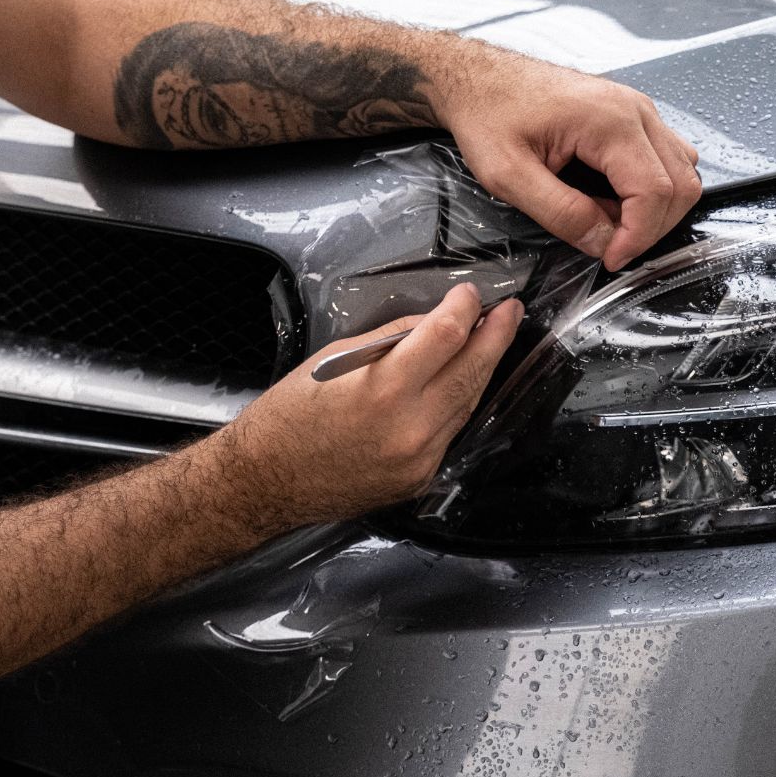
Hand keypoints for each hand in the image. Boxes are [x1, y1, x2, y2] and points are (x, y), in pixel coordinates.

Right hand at [211, 284, 522, 526]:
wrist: (264, 483)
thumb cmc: (287, 416)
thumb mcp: (334, 359)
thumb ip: (389, 341)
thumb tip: (431, 323)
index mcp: (385, 390)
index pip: (447, 336)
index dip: (465, 308)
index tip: (470, 294)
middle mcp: (412, 428)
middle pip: (472, 370)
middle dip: (495, 336)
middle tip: (510, 311)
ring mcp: (421, 459)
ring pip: (468, 403)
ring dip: (481, 369)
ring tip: (491, 341)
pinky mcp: (420, 478)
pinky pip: (451, 431)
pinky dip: (457, 403)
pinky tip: (458, 383)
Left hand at [438, 52, 700, 270]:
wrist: (480, 80)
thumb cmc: (488, 115)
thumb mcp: (508, 175)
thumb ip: (560, 213)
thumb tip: (602, 242)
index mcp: (609, 121)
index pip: (656, 191)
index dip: (638, 236)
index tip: (611, 259)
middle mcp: (634, 110)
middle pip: (680, 183)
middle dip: (650, 228)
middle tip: (610, 248)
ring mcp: (637, 109)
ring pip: (681, 171)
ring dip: (655, 209)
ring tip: (608, 223)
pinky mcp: (631, 115)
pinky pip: (665, 158)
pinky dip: (650, 189)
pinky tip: (611, 200)